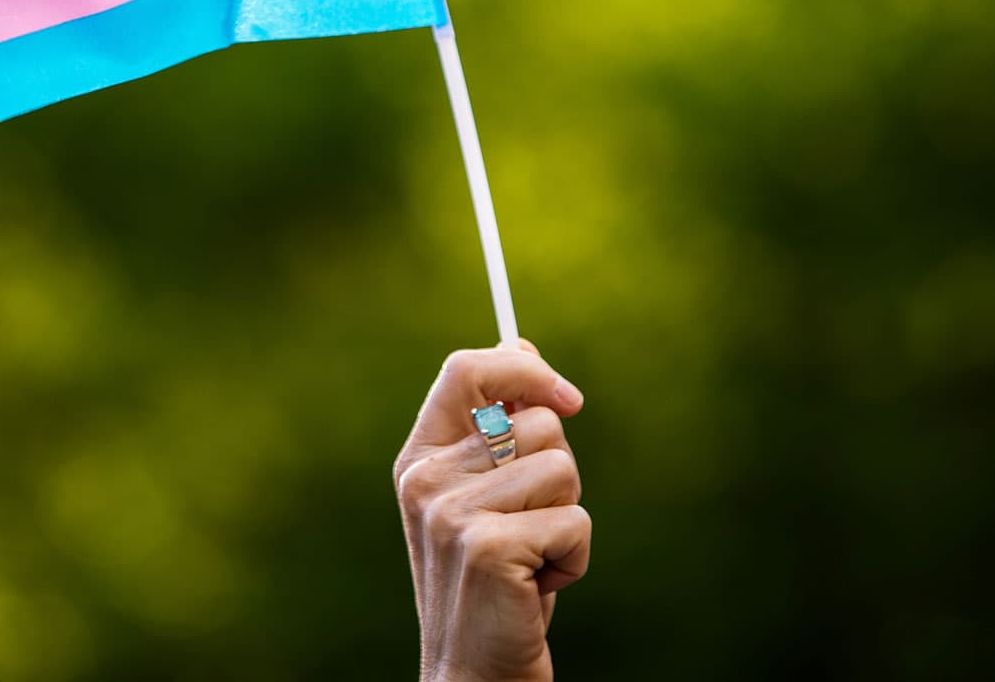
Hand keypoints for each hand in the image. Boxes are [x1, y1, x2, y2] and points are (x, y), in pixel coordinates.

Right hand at [394, 340, 590, 681]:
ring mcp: (451, 513)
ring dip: (568, 521)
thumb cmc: (495, 585)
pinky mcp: (487, 548)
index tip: (570, 399)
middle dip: (560, 476)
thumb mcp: (487, 499)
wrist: (474, 675)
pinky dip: (574, 560)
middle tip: (531, 528)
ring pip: (563, 470)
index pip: (466, 368)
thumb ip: (498, 431)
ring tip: (533, 561)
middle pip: (538, 422)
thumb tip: (521, 345)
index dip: (525, 369)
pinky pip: (576, 522)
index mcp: (419, 460)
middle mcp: (426, 481)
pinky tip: (539, 589)